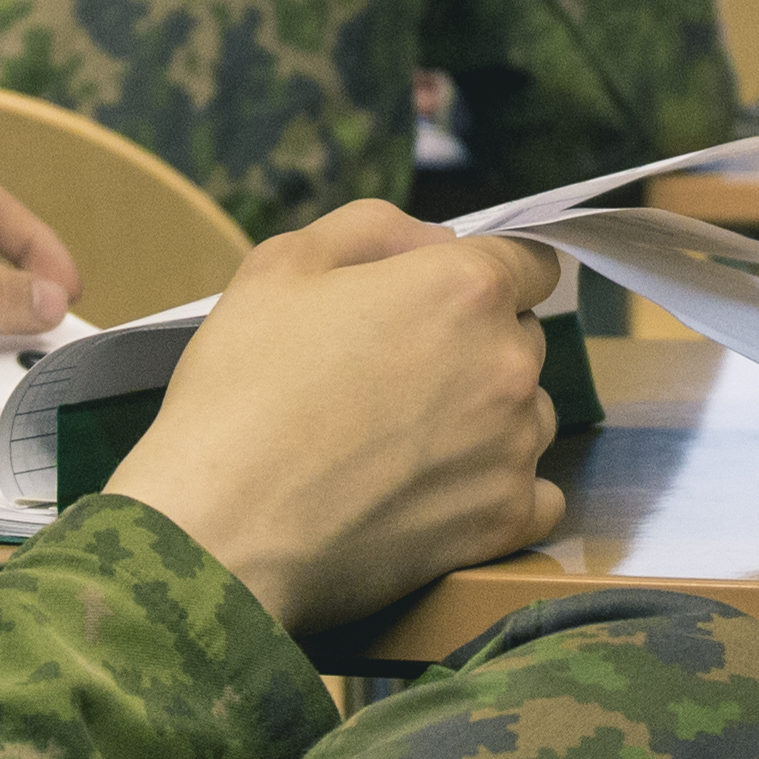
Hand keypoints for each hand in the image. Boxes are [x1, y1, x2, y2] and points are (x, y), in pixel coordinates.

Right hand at [104, 202, 569, 636]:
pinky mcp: (503, 522)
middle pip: (524, 337)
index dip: (487, 272)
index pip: (532, 261)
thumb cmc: (242, 389)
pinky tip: (438, 492)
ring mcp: (511, 448)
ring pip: (529, 415)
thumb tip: (434, 242)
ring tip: (406, 440)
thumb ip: (373, 230)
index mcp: (462, 289)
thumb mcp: (282, 267)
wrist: (222, 528)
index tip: (445, 300)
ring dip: (489, 417)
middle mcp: (507, 364)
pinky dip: (497, 491)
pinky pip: (537, 495)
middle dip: (476, 344)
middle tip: (396, 374)